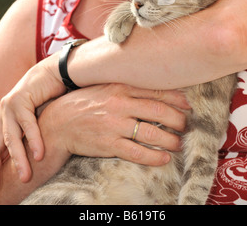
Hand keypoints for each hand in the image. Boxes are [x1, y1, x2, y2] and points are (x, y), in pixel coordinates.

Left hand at [0, 52, 64, 194]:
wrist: (53, 72)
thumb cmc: (47, 97)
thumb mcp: (33, 120)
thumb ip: (26, 136)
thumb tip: (28, 159)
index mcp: (3, 120)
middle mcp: (3, 114)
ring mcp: (10, 106)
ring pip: (11, 138)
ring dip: (19, 159)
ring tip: (25, 176)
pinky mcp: (22, 99)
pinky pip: (28, 124)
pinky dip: (34, 140)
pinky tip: (39, 154)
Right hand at [38, 83, 189, 164]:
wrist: (58, 122)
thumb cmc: (84, 103)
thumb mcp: (105, 88)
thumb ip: (127, 88)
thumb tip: (153, 91)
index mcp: (120, 87)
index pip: (155, 91)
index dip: (176, 99)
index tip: (188, 105)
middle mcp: (120, 104)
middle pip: (158, 111)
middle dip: (178, 120)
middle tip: (186, 126)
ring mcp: (114, 125)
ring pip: (151, 133)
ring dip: (170, 140)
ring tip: (178, 143)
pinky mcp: (109, 144)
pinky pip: (137, 152)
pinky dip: (154, 157)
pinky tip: (163, 158)